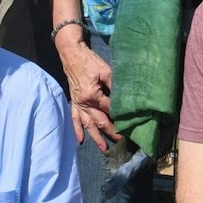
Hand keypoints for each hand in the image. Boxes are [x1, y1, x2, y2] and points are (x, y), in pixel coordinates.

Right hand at [54, 27, 119, 149]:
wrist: (71, 54)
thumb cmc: (89, 61)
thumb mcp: (106, 71)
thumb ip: (115, 85)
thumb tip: (126, 98)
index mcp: (93, 95)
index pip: (110, 109)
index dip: (120, 118)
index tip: (130, 125)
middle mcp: (84, 102)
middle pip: (100, 121)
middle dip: (111, 132)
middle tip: (122, 141)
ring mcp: (78, 103)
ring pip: (87, 124)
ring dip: (95, 137)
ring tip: (103, 148)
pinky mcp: (74, 102)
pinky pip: (75, 118)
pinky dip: (77, 130)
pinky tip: (81, 140)